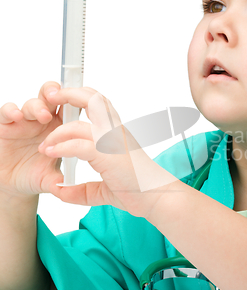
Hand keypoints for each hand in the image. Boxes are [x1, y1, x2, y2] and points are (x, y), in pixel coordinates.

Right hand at [0, 81, 66, 198]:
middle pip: (51, 96)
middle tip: (57, 98)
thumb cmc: (37, 175)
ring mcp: (24, 121)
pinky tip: (16, 117)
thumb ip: (60, 181)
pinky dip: (11, 111)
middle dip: (55, 92)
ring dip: (38, 106)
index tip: (79, 101)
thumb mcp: (51, 179)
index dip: (74, 99)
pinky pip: (6, 112)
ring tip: (43, 116)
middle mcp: (43, 120)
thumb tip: (70, 187)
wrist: (15, 184)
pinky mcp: (5, 126)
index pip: (70, 106)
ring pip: (32, 103)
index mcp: (61, 127)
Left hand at [38, 87, 178, 217]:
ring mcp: (112, 141)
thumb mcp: (104, 189)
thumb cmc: (138, 189)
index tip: (60, 102)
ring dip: (57, 133)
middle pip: (92, 98)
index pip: (98, 104)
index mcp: (116, 133)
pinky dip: (62, 147)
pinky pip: (79, 145)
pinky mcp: (108, 155)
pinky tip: (52, 153)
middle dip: (68, 93)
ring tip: (46, 145)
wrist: (157, 196)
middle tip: (50, 98)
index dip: (79, 97)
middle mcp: (115, 132)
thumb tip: (61, 190)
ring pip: (79, 123)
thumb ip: (82, 189)